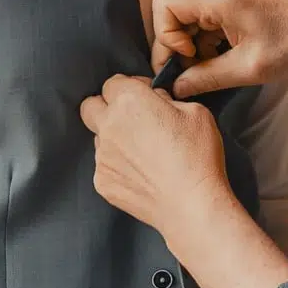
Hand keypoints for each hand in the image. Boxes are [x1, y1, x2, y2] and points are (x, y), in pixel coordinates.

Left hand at [79, 75, 236, 240]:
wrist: (191, 205)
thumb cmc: (197, 157)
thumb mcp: (196, 111)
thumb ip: (167, 99)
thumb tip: (156, 101)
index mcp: (130, 101)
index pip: (113, 82)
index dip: (130, 87)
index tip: (145, 97)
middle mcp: (109, 126)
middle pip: (90, 106)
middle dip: (106, 107)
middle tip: (130, 118)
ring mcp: (102, 156)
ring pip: (98, 138)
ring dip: (113, 138)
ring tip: (142, 152)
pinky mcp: (102, 181)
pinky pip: (104, 165)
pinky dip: (118, 165)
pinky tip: (141, 173)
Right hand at [151, 0, 287, 97]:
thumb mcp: (247, 69)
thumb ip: (206, 78)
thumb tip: (176, 87)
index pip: (164, 7)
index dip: (166, 37)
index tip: (187, 59)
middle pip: (173, 15)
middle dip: (179, 47)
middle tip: (194, 74)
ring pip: (188, 21)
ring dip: (194, 48)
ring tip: (215, 69)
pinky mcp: (231, 3)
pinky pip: (204, 22)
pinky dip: (206, 43)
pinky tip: (224, 59)